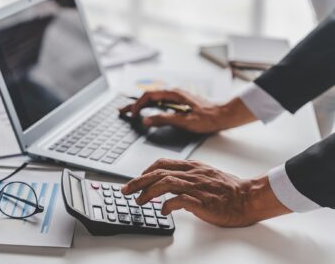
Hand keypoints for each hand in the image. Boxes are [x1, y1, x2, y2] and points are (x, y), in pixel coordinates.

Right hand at [119, 89, 256, 133]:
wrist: (224, 115)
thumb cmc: (209, 118)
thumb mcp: (185, 121)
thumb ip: (164, 119)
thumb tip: (147, 120)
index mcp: (174, 94)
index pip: (149, 96)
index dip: (138, 105)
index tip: (132, 114)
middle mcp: (174, 94)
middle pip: (148, 97)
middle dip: (134, 104)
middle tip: (121, 111)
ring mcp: (176, 98)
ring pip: (153, 100)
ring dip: (141, 105)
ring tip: (129, 111)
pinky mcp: (179, 104)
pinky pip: (160, 103)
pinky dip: (150, 107)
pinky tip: (146, 112)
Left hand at [121, 159, 290, 226]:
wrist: (247, 197)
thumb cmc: (227, 188)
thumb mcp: (204, 174)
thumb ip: (186, 177)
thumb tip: (168, 185)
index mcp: (192, 166)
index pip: (163, 163)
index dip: (146, 170)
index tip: (137, 178)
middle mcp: (192, 173)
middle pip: (158, 172)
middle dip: (138, 181)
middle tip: (126, 189)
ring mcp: (197, 186)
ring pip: (166, 183)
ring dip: (148, 192)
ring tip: (139, 201)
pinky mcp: (202, 201)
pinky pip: (180, 200)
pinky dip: (167, 204)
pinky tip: (163, 210)